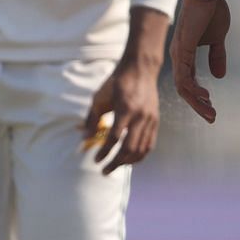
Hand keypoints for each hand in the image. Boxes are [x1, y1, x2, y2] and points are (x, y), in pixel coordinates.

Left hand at [80, 56, 162, 174]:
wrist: (140, 69)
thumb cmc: (116, 82)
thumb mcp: (99, 98)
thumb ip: (91, 119)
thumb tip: (83, 138)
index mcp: (125, 109)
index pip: (114, 138)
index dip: (104, 152)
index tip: (96, 160)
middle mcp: (140, 116)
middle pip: (129, 148)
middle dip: (115, 162)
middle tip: (104, 170)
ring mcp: (150, 119)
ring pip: (141, 149)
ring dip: (127, 162)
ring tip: (115, 166)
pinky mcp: (155, 121)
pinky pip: (149, 144)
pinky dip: (139, 155)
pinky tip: (129, 159)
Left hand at [172, 0, 231, 124]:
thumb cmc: (211, 12)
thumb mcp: (217, 40)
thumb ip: (217, 57)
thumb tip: (219, 76)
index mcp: (185, 55)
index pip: (189, 82)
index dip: (199, 97)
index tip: (211, 107)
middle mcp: (179, 57)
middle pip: (185, 89)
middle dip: (198, 105)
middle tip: (211, 117)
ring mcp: (179, 54)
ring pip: (183, 87)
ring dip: (197, 101)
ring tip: (210, 112)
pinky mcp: (182, 50)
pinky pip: (184, 75)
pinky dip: (193, 88)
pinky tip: (204, 95)